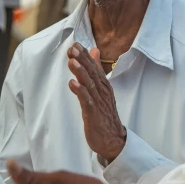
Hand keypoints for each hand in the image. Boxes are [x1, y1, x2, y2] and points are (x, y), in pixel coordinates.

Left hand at [67, 43, 126, 161]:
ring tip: (72, 62)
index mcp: (103, 85)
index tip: (76, 44)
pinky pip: (86, 101)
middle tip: (73, 49)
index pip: (94, 67)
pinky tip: (72, 84)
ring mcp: (98, 102)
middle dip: (82, 60)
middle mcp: (102, 91)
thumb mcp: (101, 89)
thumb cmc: (104, 113)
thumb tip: (94, 51)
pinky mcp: (93, 114)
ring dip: (80, 73)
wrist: (112, 139)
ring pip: (89, 85)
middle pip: (91, 73)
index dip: (85, 56)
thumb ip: (96, 70)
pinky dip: (80, 92)